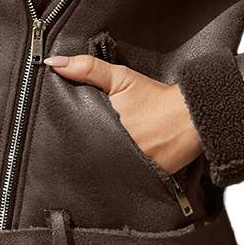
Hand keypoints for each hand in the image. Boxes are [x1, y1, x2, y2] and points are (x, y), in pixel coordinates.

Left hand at [43, 54, 202, 175]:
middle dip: (78, 151)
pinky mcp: (141, 181)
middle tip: (77, 145)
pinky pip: (121, 181)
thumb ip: (88, 68)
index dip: (64, 135)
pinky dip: (117, 175)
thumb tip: (54, 63)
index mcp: (100, 128)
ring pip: (100, 171)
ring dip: (96, 164)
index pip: (71, 137)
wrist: (189, 117)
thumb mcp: (120, 78)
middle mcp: (111, 152)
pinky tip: (116, 167)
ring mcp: (126, 169)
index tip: (58, 134)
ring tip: (97, 157)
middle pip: (84, 156)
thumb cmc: (155, 98)